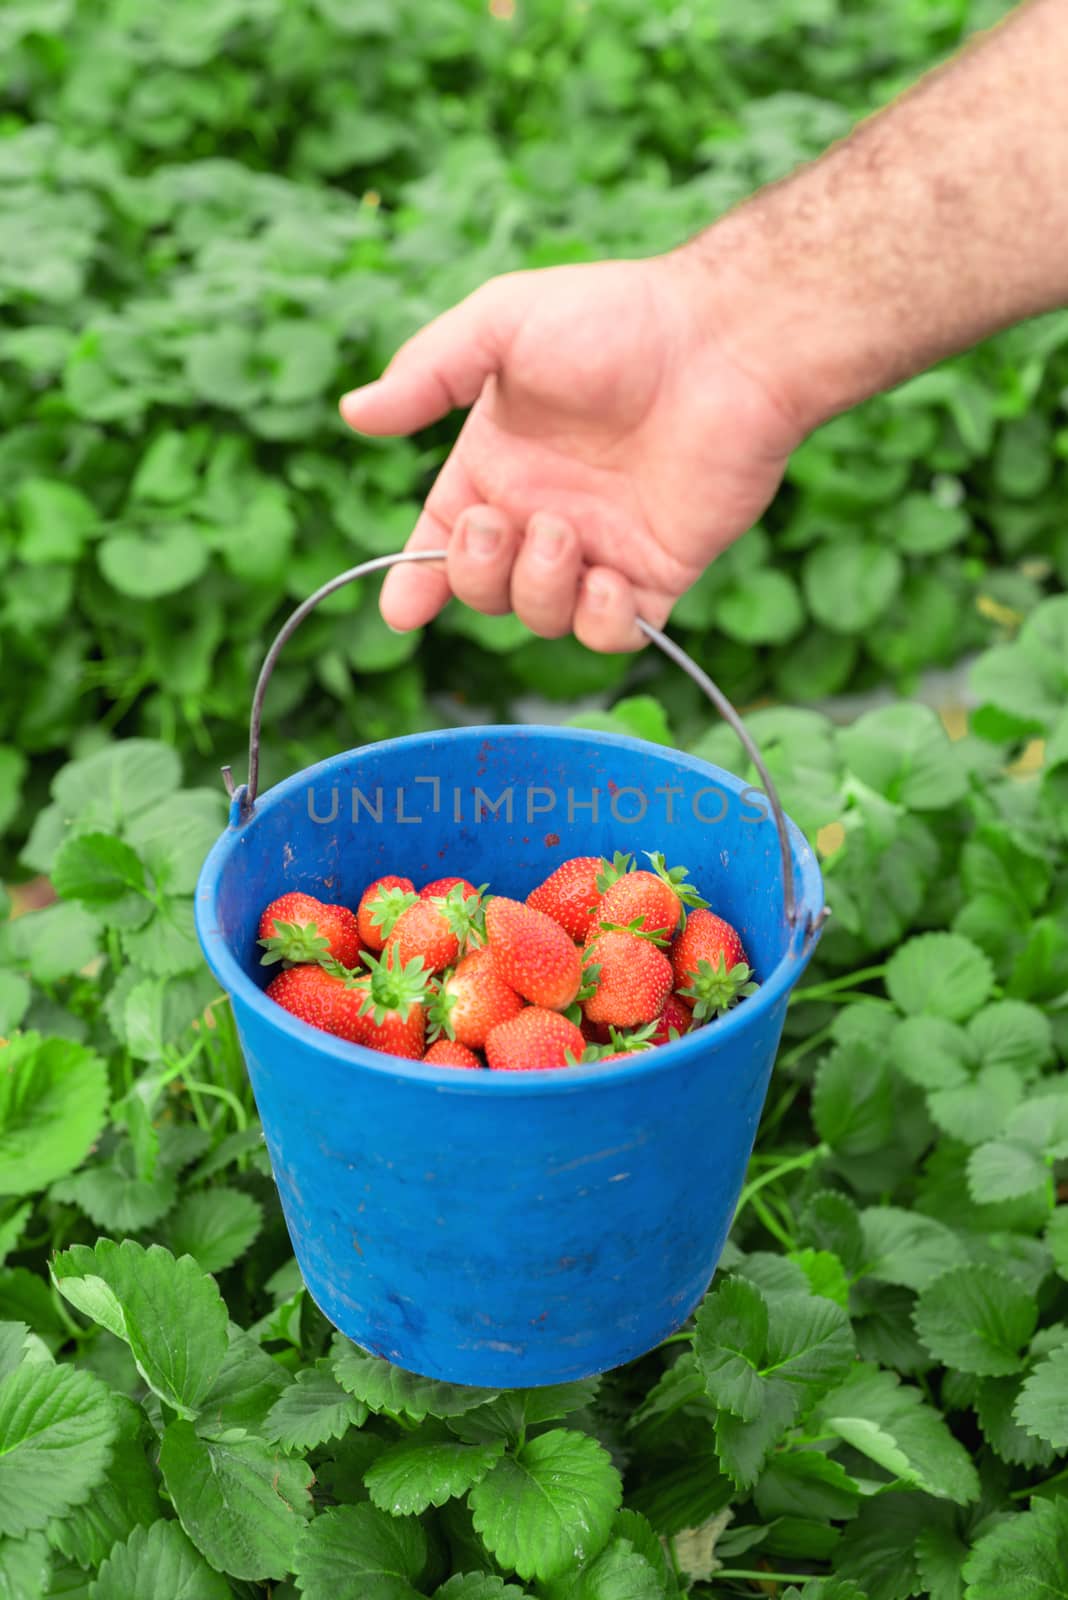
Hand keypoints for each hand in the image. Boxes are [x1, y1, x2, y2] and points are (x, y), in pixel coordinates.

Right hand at [340, 253, 805, 650]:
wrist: (724, 343)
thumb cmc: (618, 320)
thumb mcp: (502, 323)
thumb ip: (427, 372)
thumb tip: (353, 412)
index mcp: (500, 464)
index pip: (442, 540)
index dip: (416, 582)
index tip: (400, 612)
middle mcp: (545, 512)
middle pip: (483, 589)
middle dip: (476, 573)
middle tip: (502, 523)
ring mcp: (601, 548)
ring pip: (541, 619)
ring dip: (535, 591)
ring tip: (562, 533)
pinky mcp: (659, 573)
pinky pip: (613, 636)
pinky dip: (600, 622)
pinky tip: (608, 577)